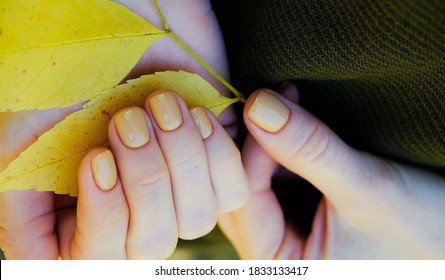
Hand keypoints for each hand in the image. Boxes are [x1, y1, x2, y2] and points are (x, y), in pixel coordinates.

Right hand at [0, 0, 236, 258]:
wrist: (125, 19)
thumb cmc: (68, 72)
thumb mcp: (20, 141)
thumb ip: (23, 212)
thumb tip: (45, 266)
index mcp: (84, 212)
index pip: (97, 260)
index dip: (104, 217)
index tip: (95, 157)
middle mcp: (132, 208)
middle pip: (154, 243)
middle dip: (145, 176)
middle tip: (129, 118)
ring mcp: (176, 189)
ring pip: (196, 219)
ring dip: (181, 159)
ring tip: (161, 105)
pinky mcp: (214, 164)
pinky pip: (232, 190)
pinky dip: (217, 155)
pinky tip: (197, 116)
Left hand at [218, 83, 444, 258]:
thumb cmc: (422, 232)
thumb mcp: (366, 187)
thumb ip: (309, 148)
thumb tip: (257, 106)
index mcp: (281, 268)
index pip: (243, 202)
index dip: (249, 151)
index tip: (262, 103)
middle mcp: (273, 256)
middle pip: (236, 192)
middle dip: (250, 143)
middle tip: (265, 97)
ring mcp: (282, 236)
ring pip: (249, 181)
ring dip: (263, 141)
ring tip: (282, 102)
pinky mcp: (294, 216)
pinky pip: (269, 179)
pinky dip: (276, 148)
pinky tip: (289, 121)